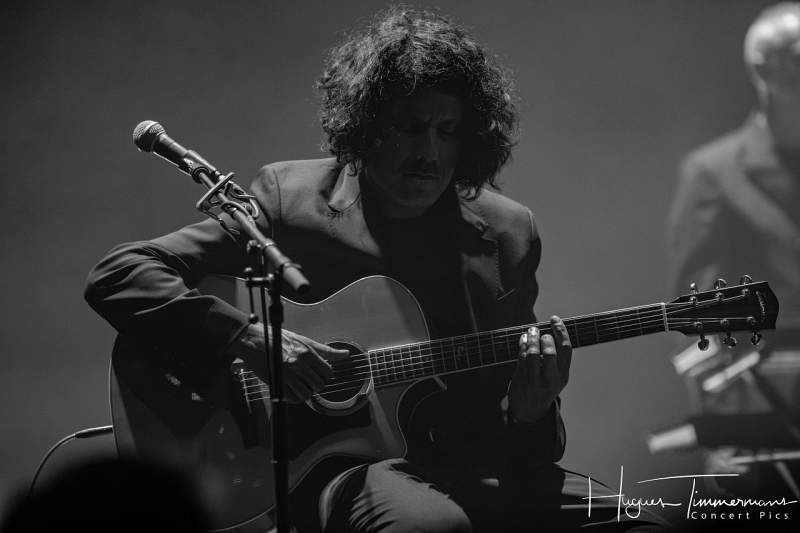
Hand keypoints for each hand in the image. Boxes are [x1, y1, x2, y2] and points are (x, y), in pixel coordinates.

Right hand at [230, 323, 348, 402]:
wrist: (253, 340)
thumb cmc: (278, 339)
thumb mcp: (303, 341)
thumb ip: (325, 350)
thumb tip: (346, 354)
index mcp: (307, 353)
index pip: (327, 372)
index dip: (324, 374)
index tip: (316, 372)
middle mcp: (299, 364)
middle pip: (319, 385)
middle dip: (315, 384)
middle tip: (307, 378)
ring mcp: (287, 375)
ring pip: (307, 394)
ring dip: (305, 391)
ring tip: (299, 383)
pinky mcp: (277, 383)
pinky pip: (293, 399)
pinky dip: (294, 397)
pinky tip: (291, 388)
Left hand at [507, 316, 571, 423]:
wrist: (530, 411)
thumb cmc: (544, 386)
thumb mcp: (556, 376)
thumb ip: (557, 358)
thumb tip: (552, 330)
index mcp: (563, 375)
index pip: (566, 349)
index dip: (561, 331)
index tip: (555, 319)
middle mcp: (551, 379)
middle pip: (551, 352)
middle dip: (545, 337)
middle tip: (540, 332)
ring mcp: (536, 381)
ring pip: (533, 354)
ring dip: (531, 338)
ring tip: (531, 331)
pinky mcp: (522, 380)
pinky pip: (521, 358)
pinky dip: (522, 345)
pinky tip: (522, 338)